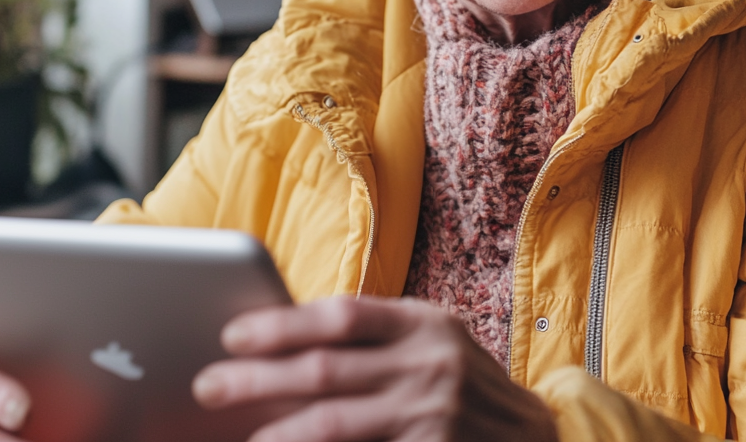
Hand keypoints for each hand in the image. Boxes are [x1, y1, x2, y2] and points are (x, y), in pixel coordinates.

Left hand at [192, 296, 557, 441]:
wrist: (536, 439)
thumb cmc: (463, 382)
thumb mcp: (433, 339)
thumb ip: (374, 336)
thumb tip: (283, 338)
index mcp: (426, 323)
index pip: (341, 316)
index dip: (281, 325)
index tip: (232, 334)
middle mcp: (431, 366)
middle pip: (324, 372)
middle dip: (256, 379)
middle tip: (208, 386)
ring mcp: (432, 418)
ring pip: (333, 425)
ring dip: (276, 433)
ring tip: (240, 436)